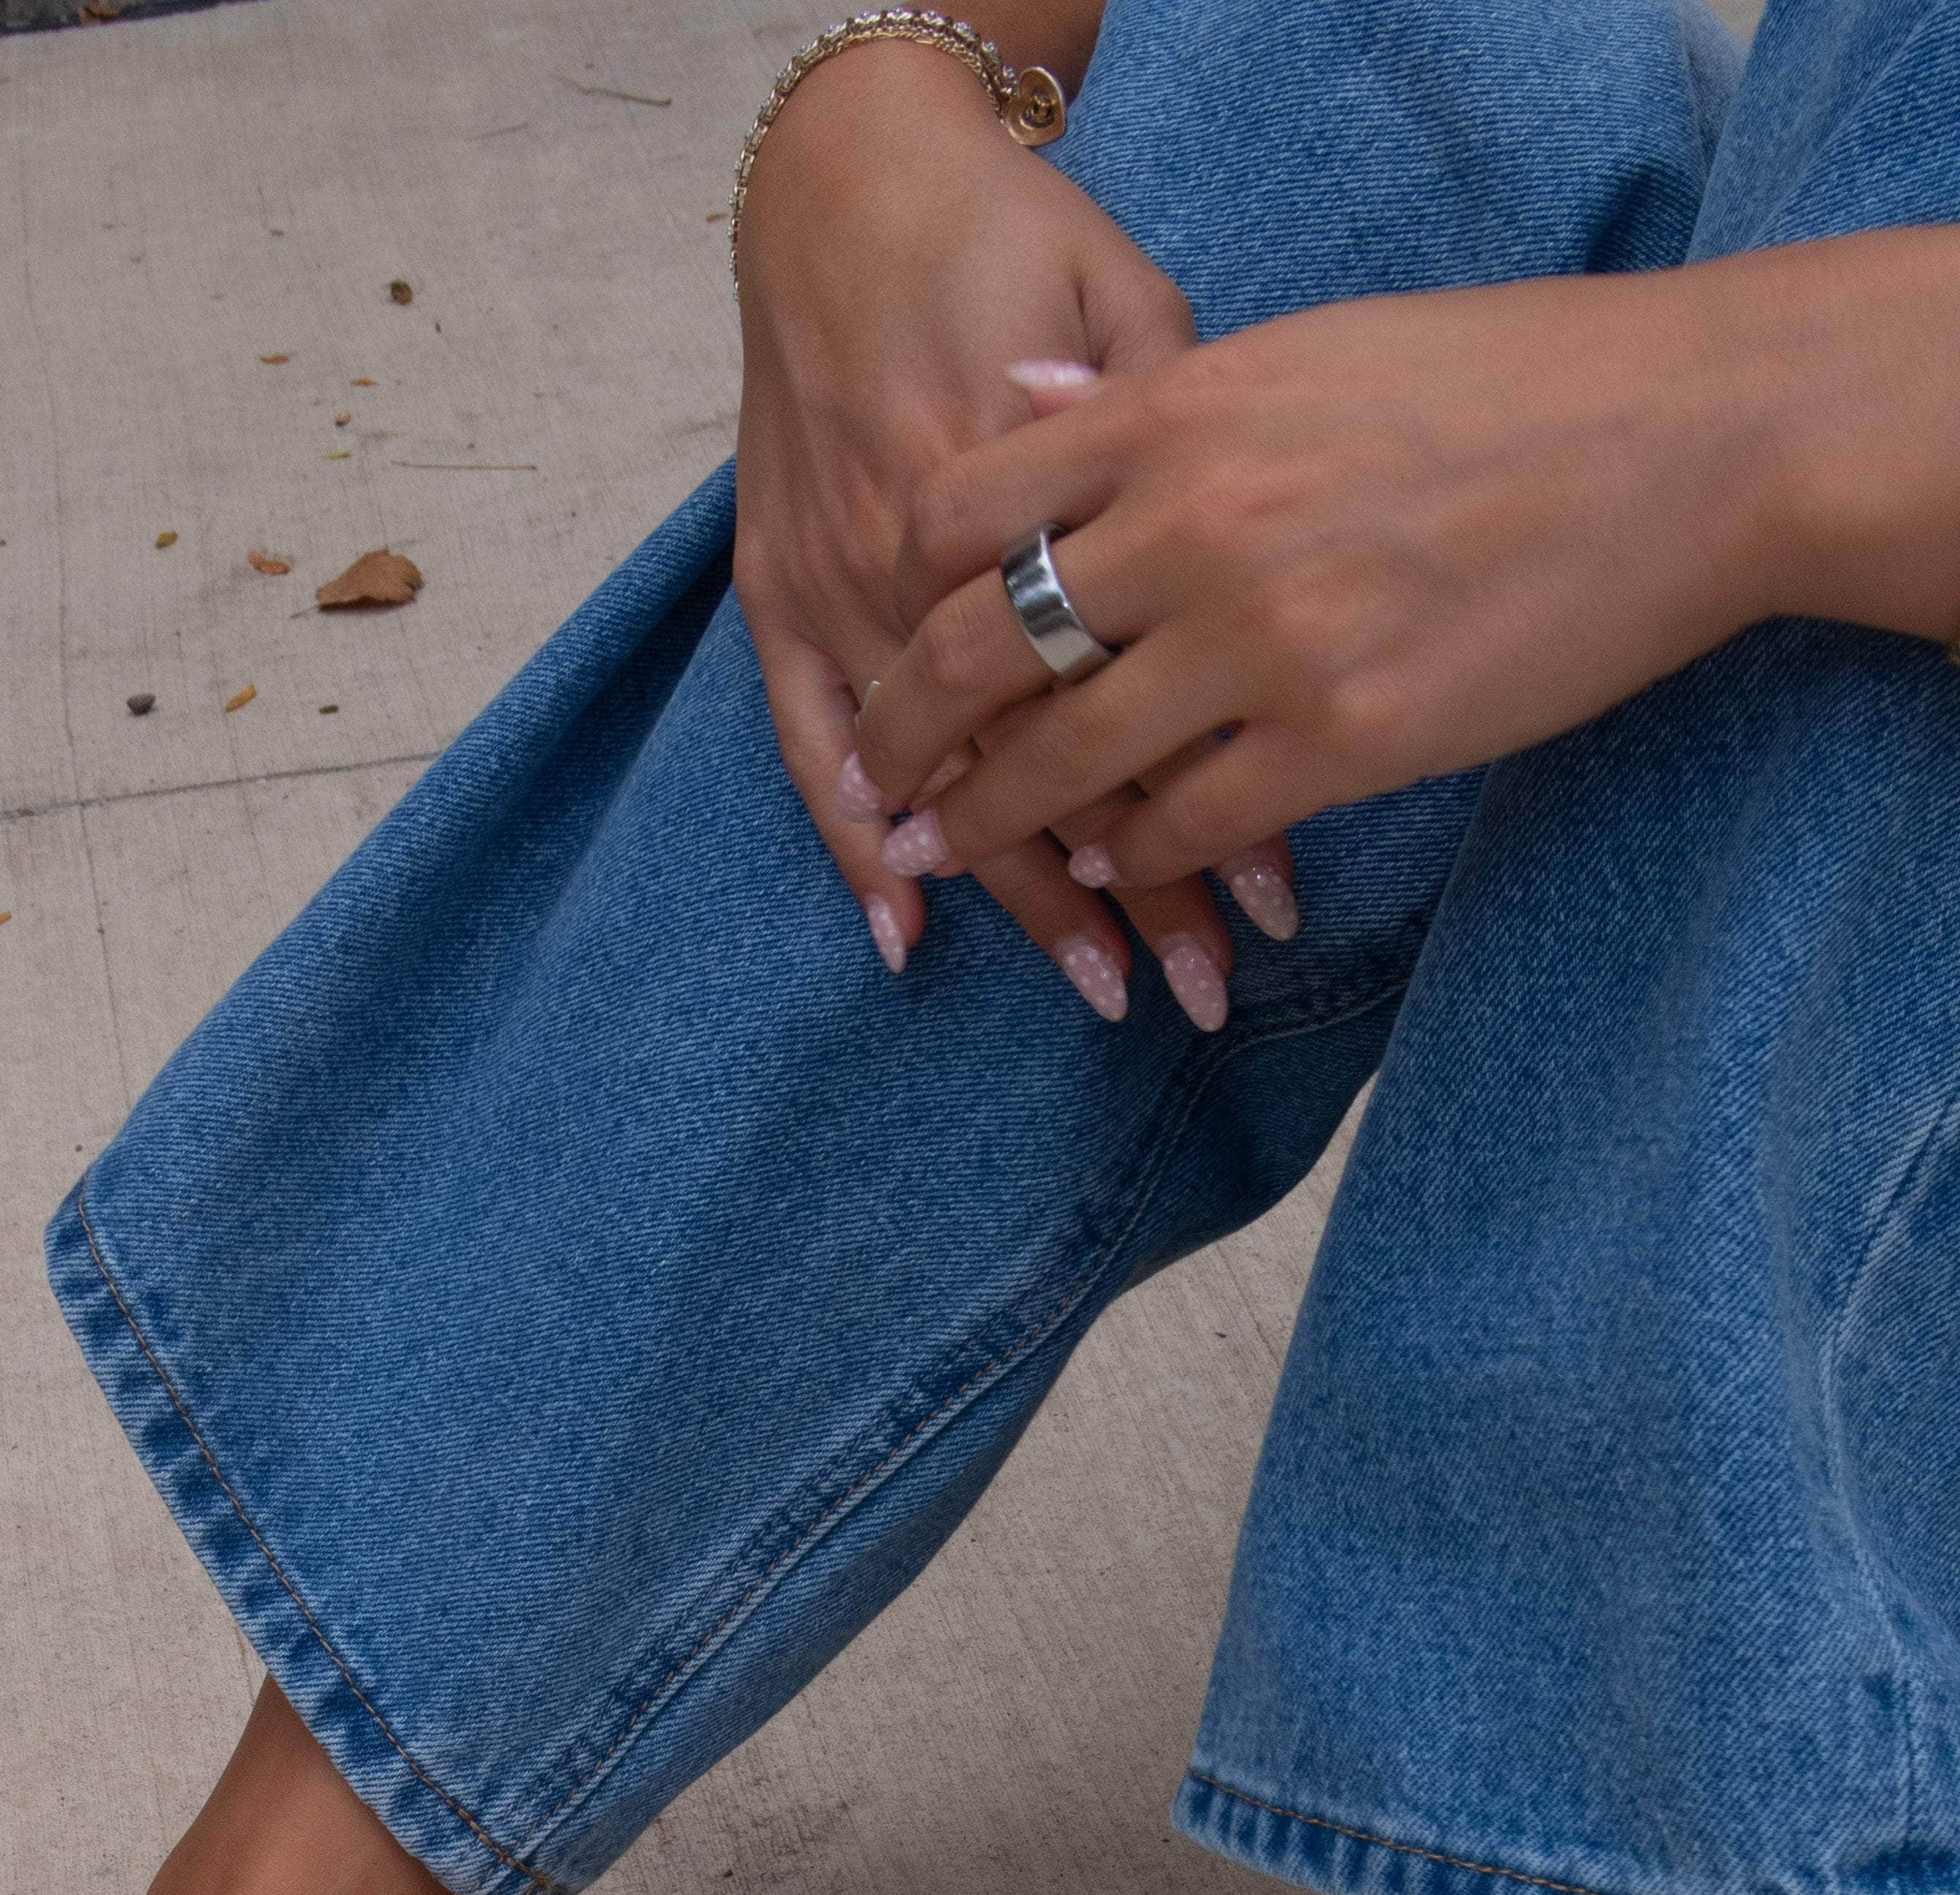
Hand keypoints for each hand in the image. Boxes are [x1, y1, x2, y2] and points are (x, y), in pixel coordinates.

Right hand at [734, 46, 1297, 1025]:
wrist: (844, 181)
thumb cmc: (1014, 237)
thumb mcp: (1132, 308)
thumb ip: (1175, 443)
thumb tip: (1244, 582)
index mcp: (1030, 482)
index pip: (1137, 688)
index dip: (1214, 800)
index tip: (1280, 898)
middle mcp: (925, 550)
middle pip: (1050, 755)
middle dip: (1134, 890)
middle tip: (1207, 990)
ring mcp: (839, 579)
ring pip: (949, 775)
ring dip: (1023, 898)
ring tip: (1103, 993)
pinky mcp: (776, 589)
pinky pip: (808, 740)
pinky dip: (852, 847)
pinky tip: (906, 940)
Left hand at [855, 263, 1791, 895]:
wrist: (1684, 440)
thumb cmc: (1503, 384)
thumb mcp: (1304, 351)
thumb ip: (1150, 399)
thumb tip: (1024, 411)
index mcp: (1178, 415)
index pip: (968, 512)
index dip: (905, 594)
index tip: (884, 647)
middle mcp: (1198, 527)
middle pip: (983, 652)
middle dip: (907, 736)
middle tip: (875, 790)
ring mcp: (1266, 642)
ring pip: (1069, 762)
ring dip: (998, 825)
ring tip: (950, 860)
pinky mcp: (1342, 740)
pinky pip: (1188, 826)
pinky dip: (1139, 858)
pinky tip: (1118, 877)